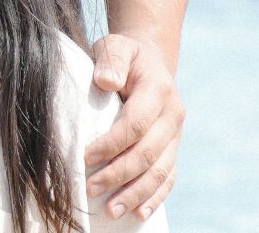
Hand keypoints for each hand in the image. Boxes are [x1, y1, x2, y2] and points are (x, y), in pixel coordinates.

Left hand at [85, 33, 182, 220]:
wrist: (147, 60)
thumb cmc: (123, 55)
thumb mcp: (114, 45)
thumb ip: (111, 60)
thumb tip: (106, 81)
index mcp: (159, 90)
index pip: (134, 125)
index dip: (110, 144)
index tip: (83, 156)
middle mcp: (173, 115)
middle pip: (147, 153)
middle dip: (117, 174)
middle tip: (89, 189)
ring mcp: (175, 135)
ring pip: (160, 171)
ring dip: (135, 194)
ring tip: (111, 211)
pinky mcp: (173, 148)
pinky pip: (168, 177)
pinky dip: (154, 197)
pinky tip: (138, 214)